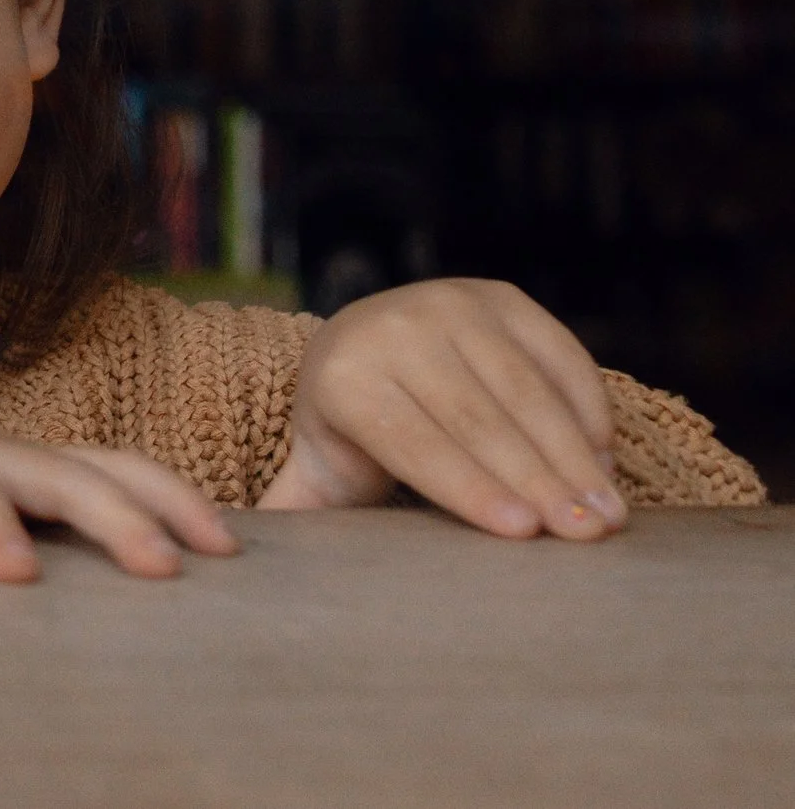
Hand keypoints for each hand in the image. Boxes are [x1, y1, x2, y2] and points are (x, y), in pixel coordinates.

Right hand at [0, 373, 237, 579]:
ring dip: (0, 526)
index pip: (105, 464)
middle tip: (168, 567)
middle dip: (118, 518)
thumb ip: (23, 518)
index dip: (168, 497)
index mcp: (9, 457)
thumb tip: (112, 572)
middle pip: (60, 473)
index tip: (226, 545)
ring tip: (24, 573)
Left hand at [259, 278, 625, 539]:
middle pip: (476, 417)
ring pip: (523, 389)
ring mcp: (451, 302)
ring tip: (607, 514)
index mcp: (342, 375)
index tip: (521, 534)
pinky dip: (585, 408)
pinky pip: (556, 355)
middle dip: (536, 480)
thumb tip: (247, 559)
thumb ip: (298, 513)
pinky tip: (604, 461)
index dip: (467, 487)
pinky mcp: (501, 296)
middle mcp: (393, 326)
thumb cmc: (357, 432)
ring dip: (573, 454)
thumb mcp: (322, 467)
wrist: (372, 345)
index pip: (414, 440)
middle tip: (585, 536)